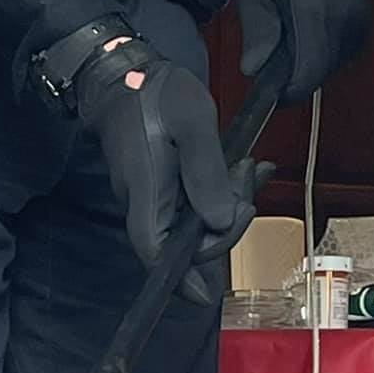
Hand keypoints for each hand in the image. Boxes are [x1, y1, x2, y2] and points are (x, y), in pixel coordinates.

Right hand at [71, 36, 253, 305]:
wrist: (125, 77)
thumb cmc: (155, 95)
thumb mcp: (192, 123)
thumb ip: (206, 174)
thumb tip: (220, 221)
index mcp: (146, 194)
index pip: (157, 251)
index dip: (180, 279)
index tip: (206, 295)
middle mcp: (145, 205)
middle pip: (184, 243)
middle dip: (225, 223)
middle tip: (247, 179)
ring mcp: (152, 199)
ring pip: (193, 224)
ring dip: (227, 203)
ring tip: (248, 168)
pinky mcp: (162, 188)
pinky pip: (193, 204)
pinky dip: (220, 193)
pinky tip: (241, 170)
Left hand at [237, 0, 369, 105]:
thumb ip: (256, 28)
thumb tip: (253, 68)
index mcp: (317, 11)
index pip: (308, 75)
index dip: (286, 92)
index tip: (270, 91)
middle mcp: (346, 20)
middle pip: (318, 75)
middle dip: (294, 74)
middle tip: (275, 52)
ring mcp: (360, 21)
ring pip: (330, 66)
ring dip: (308, 62)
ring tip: (292, 32)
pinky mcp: (365, 21)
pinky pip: (341, 53)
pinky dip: (322, 51)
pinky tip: (308, 28)